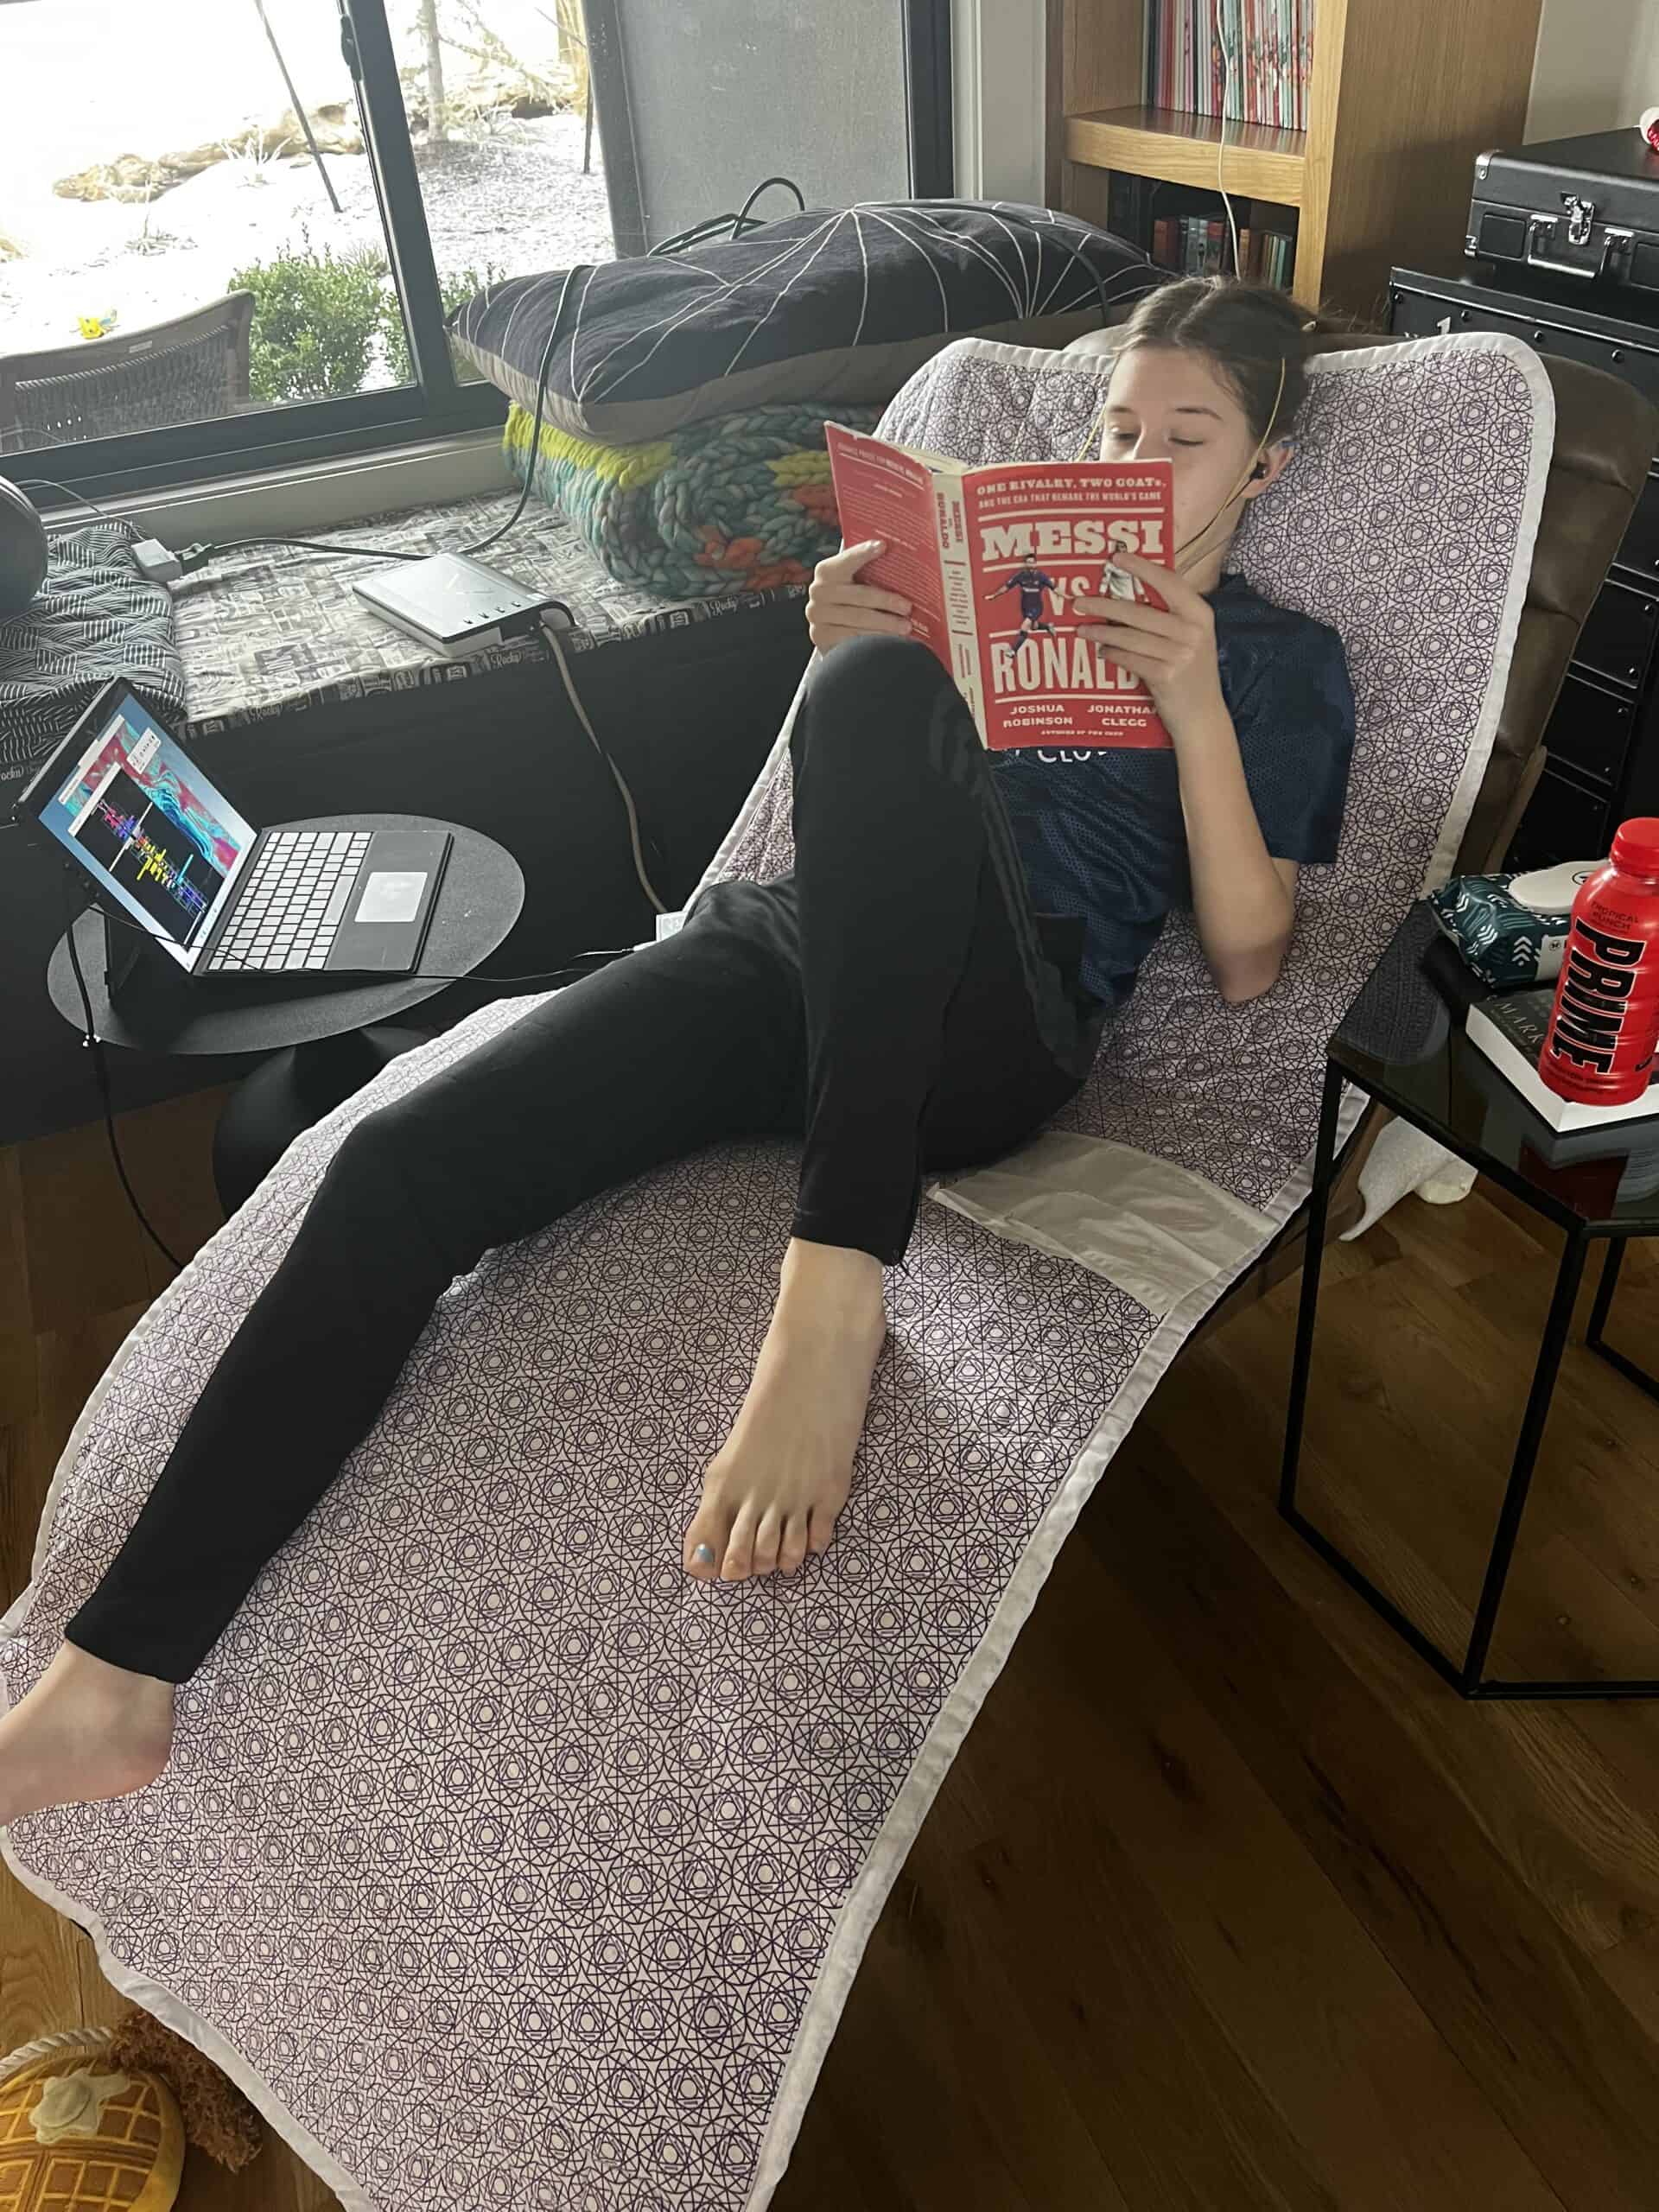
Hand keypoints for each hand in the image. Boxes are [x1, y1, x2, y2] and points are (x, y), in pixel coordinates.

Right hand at [806, 539, 914, 655]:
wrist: (831, 629)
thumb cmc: (849, 598)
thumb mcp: (852, 581)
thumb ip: (866, 569)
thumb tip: (894, 555)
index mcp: (826, 572)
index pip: (847, 561)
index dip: (863, 553)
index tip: (883, 547)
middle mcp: (818, 592)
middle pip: (859, 595)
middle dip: (886, 601)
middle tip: (907, 607)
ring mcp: (818, 616)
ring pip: (859, 619)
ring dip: (886, 623)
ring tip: (906, 626)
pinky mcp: (823, 637)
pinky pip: (854, 637)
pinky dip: (875, 638)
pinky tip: (890, 639)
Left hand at [1072, 549, 1222, 732]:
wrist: (1202, 715)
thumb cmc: (1191, 673)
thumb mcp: (1192, 638)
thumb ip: (1171, 616)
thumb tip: (1131, 592)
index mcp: (1200, 614)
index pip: (1168, 582)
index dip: (1141, 567)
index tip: (1116, 558)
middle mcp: (1192, 631)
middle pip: (1140, 611)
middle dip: (1105, 604)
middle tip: (1079, 600)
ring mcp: (1180, 655)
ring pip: (1130, 636)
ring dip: (1102, 632)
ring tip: (1083, 628)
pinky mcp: (1165, 677)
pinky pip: (1130, 659)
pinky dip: (1113, 654)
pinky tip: (1102, 652)